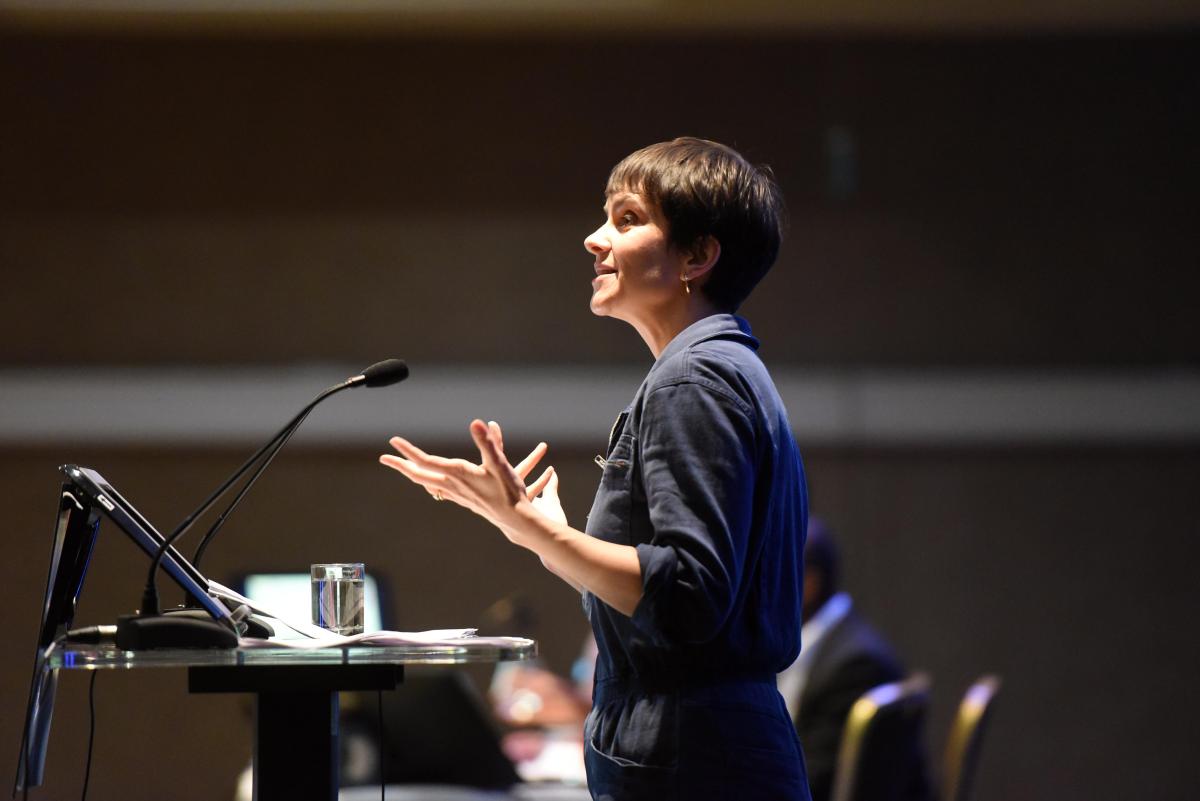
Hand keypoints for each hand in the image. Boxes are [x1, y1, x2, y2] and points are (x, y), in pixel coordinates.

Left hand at [380, 420, 559, 534]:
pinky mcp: (462, 499)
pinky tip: (428, 482)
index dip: (409, 451)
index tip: (394, 441)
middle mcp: (452, 484)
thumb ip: (488, 442)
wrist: (514, 518)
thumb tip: (477, 422)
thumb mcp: (500, 464)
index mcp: (458, 473)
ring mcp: (456, 494)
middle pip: (419, 475)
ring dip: (412, 473)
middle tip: (384, 458)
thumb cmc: (509, 491)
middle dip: (401, 465)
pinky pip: (437, 489)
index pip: (426, 461)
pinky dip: (427, 482)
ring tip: (402, 466)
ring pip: (426, 483)